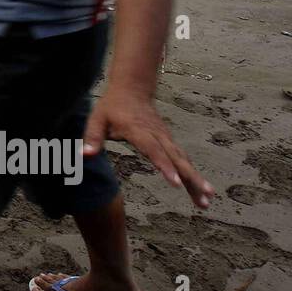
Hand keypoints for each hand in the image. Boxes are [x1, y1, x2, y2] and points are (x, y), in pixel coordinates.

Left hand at [84, 86, 214, 208]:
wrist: (132, 89)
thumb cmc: (112, 106)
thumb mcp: (97, 118)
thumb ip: (92, 137)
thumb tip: (84, 155)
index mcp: (139, 130)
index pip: (154, 150)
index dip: (165, 166)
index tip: (176, 183)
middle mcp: (157, 135)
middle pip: (177, 158)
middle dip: (191, 178)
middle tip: (205, 197)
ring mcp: (166, 138)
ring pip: (184, 160)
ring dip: (196, 180)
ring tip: (207, 201)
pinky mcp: (169, 141)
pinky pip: (183, 159)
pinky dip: (193, 174)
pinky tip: (201, 190)